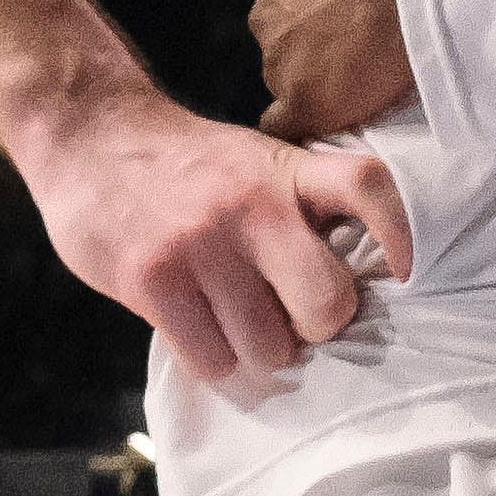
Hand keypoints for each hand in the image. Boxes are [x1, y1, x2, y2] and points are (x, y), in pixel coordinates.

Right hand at [14, 84, 409, 386]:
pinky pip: (210, 360)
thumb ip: (300, 208)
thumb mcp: (254, 162)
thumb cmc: (185, 164)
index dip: (403, 233)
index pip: (369, 188)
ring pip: (268, 349)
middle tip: (289, 318)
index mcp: (286, 172)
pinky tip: (198, 331)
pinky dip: (212, 361)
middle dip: (313, 328)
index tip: (408, 275)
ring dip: (256, 353)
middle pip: (327, 302)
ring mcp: (200, 244)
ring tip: (234, 324)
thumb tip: (355, 284)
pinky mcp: (152, 280)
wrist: (87, 134)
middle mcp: (251, 206)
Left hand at [249, 0, 432, 144]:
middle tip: (364, 35)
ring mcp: (285, 60)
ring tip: (364, 76)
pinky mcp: (309, 102)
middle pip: (285, 29)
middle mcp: (267, 11)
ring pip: (290, 72)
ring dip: (317, 75)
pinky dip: (303, 124)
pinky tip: (326, 123)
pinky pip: (290, 123)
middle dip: (316, 34)